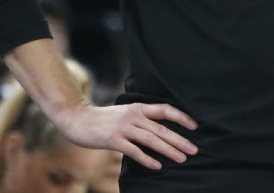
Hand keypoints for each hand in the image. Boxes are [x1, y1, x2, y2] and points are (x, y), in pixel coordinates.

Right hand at [52, 101, 198, 169]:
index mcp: (138, 107)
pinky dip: (147, 159)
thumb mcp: (124, 112)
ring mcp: (123, 127)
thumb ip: (139, 118)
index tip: (195, 126)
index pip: (165, 109)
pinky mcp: (114, 139)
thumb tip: (158, 129)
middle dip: (180, 140)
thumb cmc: (103, 119)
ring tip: (181, 159)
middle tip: (194, 150)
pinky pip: (134, 151)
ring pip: (151, 140)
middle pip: (162, 129)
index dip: (181, 117)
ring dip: (168, 150)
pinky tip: (157, 166)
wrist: (78, 119)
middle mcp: (133, 116)